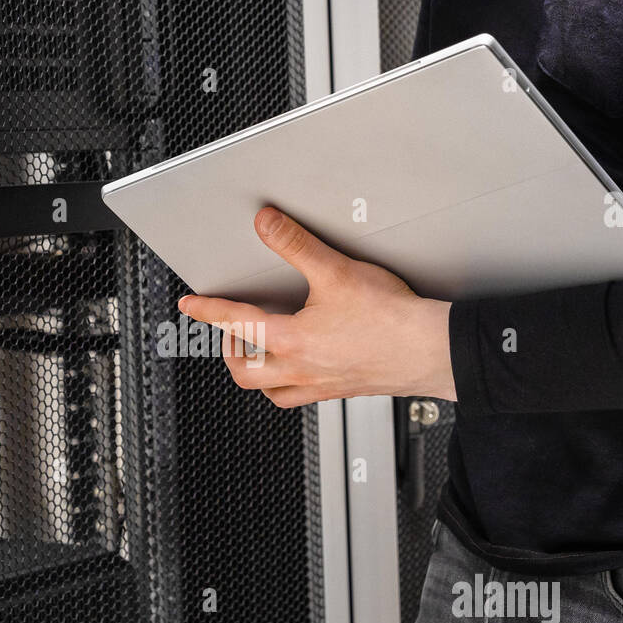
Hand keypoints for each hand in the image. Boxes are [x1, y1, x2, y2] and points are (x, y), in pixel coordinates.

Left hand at [178, 207, 456, 407]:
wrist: (432, 351)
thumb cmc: (392, 320)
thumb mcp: (337, 271)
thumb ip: (296, 245)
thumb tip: (267, 224)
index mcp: (292, 340)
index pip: (236, 322)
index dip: (208, 310)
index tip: (190, 305)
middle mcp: (301, 369)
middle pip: (245, 372)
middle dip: (230, 351)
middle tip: (229, 331)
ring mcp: (322, 384)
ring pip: (271, 393)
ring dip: (256, 374)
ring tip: (257, 353)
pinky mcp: (343, 390)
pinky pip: (301, 397)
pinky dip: (289, 385)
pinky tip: (301, 369)